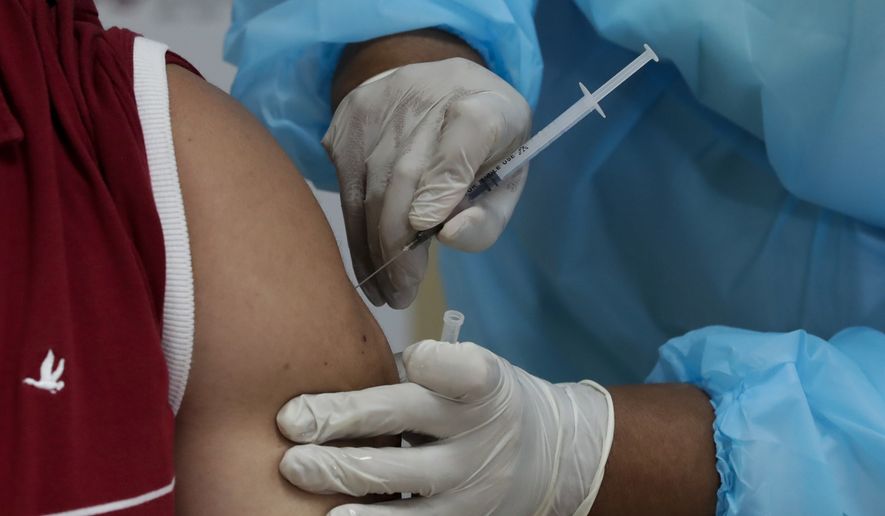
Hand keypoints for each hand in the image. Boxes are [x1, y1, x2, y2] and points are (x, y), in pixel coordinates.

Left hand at [276, 340, 613, 515]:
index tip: (401, 357)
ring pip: (402, 482)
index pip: (461, 369)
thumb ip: (421, 374)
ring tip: (296, 470)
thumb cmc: (485, 404)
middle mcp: (478, 433)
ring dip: (343, 475)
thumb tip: (335, 372)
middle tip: (290, 421)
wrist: (549, 460)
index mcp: (485, 385)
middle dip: (344, 417)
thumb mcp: (474, 375)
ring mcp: (469, 484)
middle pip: (408, 419)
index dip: (431, 361)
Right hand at [323, 58, 531, 307]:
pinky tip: (367, 261)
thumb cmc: (484, 145)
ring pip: (370, 185)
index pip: (466, 138)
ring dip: (373, 246)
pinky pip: (347, 184)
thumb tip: (449, 236)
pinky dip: (355, 229)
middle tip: (401, 295)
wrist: (443, 83)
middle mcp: (427, 97)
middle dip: (400, 244)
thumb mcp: (508, 178)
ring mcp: (381, 104)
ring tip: (384, 291)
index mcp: (486, 107)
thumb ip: (489, 214)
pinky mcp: (348, 117)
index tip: (428, 229)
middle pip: (406, 174)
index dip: (444, 182)